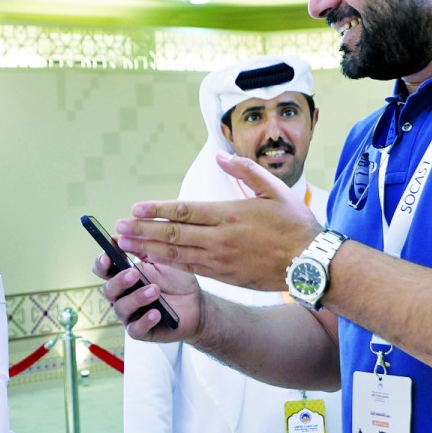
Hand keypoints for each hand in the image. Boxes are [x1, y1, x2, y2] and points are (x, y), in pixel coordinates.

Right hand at [92, 252, 201, 341]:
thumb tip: (125, 233)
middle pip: (108, 289)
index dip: (101, 263)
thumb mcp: (161, 258)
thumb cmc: (176, 280)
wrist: (197, 304)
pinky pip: (136, 328)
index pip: (103, 269)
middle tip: (134, 274)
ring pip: (121, 308)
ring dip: (136, 298)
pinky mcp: (141, 330)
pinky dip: (145, 320)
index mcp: (123, 275)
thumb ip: (143, 246)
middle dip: (119, 281)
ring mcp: (130, 313)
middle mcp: (122, 295)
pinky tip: (156, 312)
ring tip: (155, 290)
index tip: (108, 256)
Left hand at [115, 153, 321, 290]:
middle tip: (118, 229)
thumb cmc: (296, 225)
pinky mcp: (224, 276)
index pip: (184, 211)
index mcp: (230, 214)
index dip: (157, 211)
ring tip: (125, 245)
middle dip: (142, 231)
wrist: (313, 265)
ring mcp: (220, 260)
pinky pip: (189, 269)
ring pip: (176, 254)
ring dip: (147, 249)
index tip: (135, 208)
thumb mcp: (275, 190)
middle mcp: (220, 239)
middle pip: (172, 235)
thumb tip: (220, 156)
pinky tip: (150, 262)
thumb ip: (246, 171)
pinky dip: (167, 265)